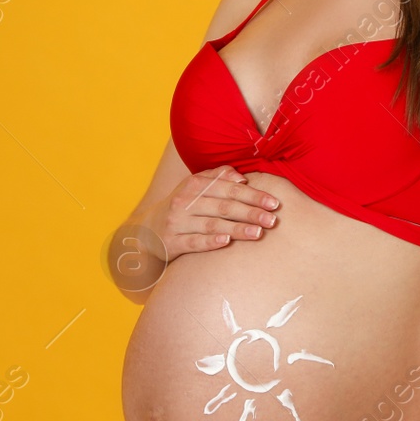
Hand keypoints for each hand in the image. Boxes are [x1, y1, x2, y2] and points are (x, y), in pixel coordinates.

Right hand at [148, 166, 279, 261]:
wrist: (146, 230)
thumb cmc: (182, 207)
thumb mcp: (195, 188)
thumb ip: (218, 178)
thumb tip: (242, 177)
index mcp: (194, 185)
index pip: (229, 188)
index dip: (252, 195)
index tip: (273, 202)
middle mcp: (184, 201)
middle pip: (223, 206)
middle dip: (250, 212)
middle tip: (272, 220)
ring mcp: (177, 222)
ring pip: (211, 225)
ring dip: (237, 229)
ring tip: (258, 233)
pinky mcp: (171, 243)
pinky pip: (193, 242)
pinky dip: (210, 242)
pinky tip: (227, 242)